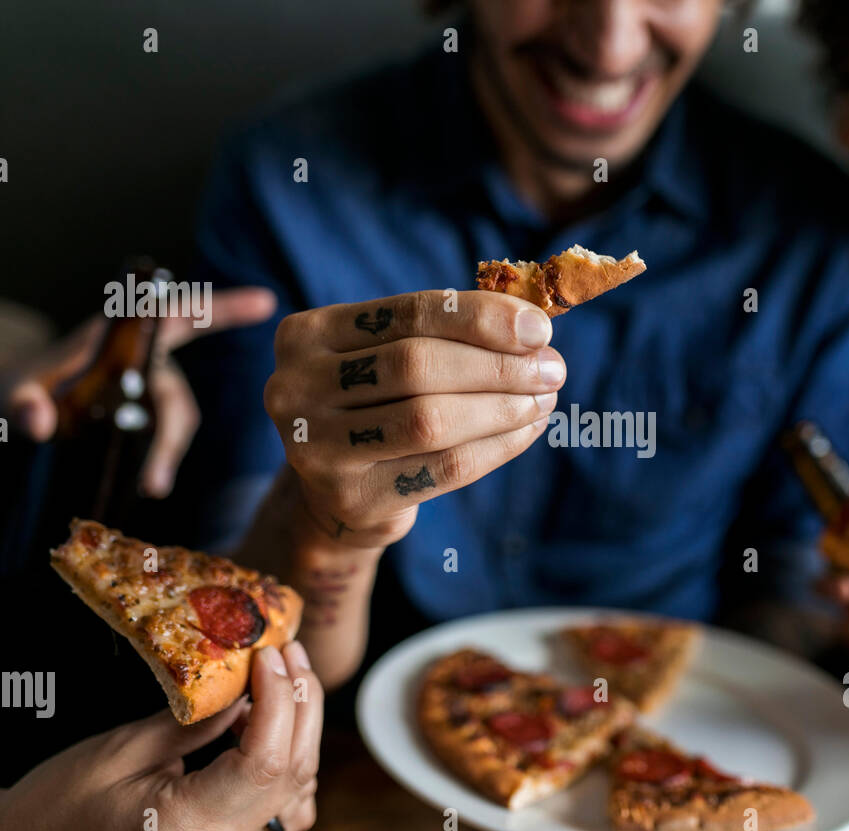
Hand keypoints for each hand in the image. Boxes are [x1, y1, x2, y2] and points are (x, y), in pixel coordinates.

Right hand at [0, 642, 321, 830]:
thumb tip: (251, 683)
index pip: (265, 761)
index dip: (280, 699)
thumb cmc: (58, 806)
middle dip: (300, 704)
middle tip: (289, 652)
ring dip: (301, 732)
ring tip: (284, 680)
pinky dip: (289, 765)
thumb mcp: (124, 749)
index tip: (271, 653)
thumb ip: (198, 721)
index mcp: (187, 829)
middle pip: (293, 774)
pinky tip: (267, 728)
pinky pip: (282, 810)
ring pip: (298, 793)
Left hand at [5, 286, 276, 496]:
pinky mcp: (145, 414)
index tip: (265, 302)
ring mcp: (147, 387)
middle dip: (170, 434)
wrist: (10, 403)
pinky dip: (162, 456)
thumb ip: (22, 406)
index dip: (223, 308)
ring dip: (168, 450)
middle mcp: (143, 358)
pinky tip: (148, 482)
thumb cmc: (15, 386)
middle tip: (153, 482)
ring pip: (176, 416)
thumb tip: (38, 422)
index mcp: (120, 335)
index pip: (178, 314)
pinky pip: (167, 432)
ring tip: (150, 487)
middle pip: (176, 391)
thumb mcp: (10, 395)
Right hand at [263, 291, 561, 549]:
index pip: (408, 313)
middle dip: (498, 365)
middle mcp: (296, 387)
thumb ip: (450, 332)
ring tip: (544, 400)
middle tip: (553, 369)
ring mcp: (317, 448)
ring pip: (430, 419)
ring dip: (502, 407)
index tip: (541, 328)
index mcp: (307, 334)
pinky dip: (496, 447)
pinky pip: (443, 468)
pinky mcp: (351, 498)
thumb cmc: (380, 404)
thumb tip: (534, 326)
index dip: (481, 317)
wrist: (339, 492)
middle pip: (417, 365)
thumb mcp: (394, 355)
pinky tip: (526, 431)